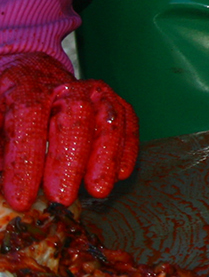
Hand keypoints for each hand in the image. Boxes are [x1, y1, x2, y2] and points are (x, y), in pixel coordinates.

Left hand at [0, 51, 137, 210]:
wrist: (33, 77)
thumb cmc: (8, 108)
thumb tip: (1, 188)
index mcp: (25, 88)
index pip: (27, 121)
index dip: (26, 162)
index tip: (22, 199)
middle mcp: (64, 85)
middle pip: (74, 116)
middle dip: (69, 161)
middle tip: (61, 197)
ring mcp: (94, 91)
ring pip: (107, 119)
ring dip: (105, 157)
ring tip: (98, 190)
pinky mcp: (114, 101)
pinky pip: (127, 122)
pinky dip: (127, 148)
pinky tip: (121, 174)